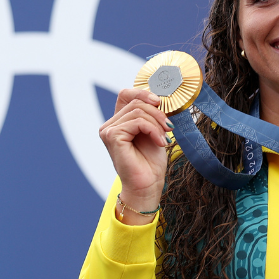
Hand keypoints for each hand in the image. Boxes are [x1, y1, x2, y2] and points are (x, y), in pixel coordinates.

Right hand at [98, 88, 170, 221]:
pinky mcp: (112, 136)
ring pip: (138, 111)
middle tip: (169, 127)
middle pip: (136, 102)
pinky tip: (160, 142)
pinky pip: (137, 121)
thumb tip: (158, 97)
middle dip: (157, 113)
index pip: (125, 94)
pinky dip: (153, 129)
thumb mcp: (153, 131)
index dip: (142, 92)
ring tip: (165, 138)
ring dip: (157, 123)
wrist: (148, 185)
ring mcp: (108, 130)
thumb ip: (151, 114)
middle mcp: (109, 125)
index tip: (159, 102)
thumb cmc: (150, 162)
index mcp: (118, 122)